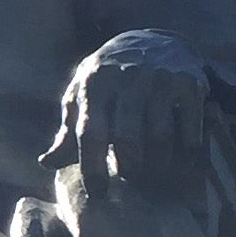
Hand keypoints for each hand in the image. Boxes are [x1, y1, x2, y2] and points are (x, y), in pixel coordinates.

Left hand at [53, 50, 207, 200]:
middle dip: (129, 168)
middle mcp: (125, 78)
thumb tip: (46, 163)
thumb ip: (69, 130)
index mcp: (94, 84)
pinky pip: (189, 126)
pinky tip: (183, 159)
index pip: (90, 132)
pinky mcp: (187, 81)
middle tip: (133, 183)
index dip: (92, 167)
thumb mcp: (84, 96)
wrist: (153, 41)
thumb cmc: (110, 80)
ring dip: (159, 164)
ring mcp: (158, 78)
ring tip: (157, 174)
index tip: (97, 195)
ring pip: (159, 135)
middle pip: (127, 138)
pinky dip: (187, 149)